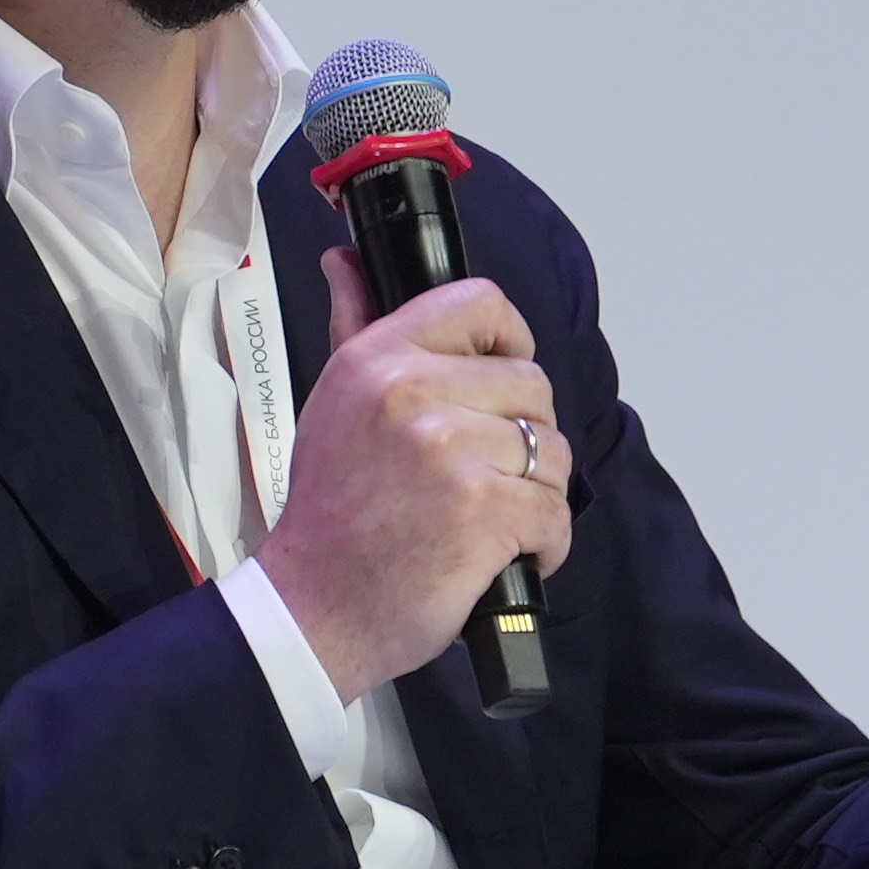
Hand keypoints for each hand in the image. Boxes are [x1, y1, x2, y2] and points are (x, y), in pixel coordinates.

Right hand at [259, 254, 574, 701]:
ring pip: (552, 450)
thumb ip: (352, 325)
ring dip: (537, 494)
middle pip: (532, 384)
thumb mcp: (331, 403)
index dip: (509, 339)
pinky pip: (555, 511)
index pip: (481, 303)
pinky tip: (508, 555)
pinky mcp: (484, 510)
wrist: (313, 610)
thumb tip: (345, 259)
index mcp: (378, 359)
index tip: (501, 376)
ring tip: (491, 520)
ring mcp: (450, 451)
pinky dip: (545, 544)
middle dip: (523, 437)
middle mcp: (412, 393)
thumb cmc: (330, 514)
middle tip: (485, 477)